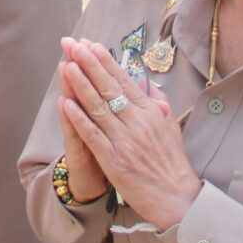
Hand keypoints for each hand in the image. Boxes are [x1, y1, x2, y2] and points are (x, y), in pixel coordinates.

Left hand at [55, 38, 196, 229]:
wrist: (177, 198)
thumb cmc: (172, 164)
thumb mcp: (171, 128)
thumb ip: (158, 104)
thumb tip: (148, 84)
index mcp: (151, 112)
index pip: (125, 80)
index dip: (106, 61)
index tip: (91, 44)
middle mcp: (138, 122)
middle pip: (108, 87)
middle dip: (89, 63)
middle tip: (72, 44)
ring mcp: (125, 141)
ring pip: (98, 107)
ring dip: (80, 84)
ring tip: (66, 64)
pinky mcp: (114, 160)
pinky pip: (93, 134)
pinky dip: (79, 118)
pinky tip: (65, 102)